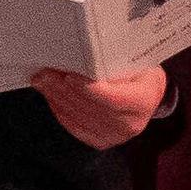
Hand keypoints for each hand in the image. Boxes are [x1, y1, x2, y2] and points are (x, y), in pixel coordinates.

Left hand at [33, 65, 168, 147]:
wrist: (148, 94)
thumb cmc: (140, 71)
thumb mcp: (137, 60)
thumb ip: (115, 59)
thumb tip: (84, 49)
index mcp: (144, 101)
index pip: (113, 99)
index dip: (88, 89)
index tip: (69, 76)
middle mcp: (131, 124)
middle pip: (91, 108)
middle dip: (64, 90)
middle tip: (45, 73)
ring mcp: (115, 136)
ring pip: (79, 118)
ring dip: (57, 98)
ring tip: (42, 81)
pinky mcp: (100, 140)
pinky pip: (74, 126)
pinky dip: (59, 109)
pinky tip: (50, 95)